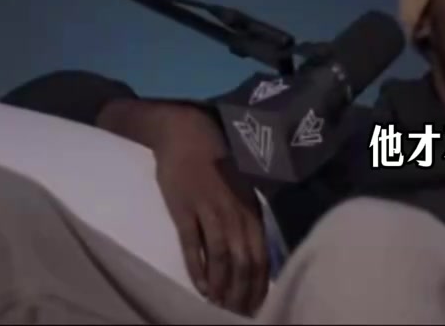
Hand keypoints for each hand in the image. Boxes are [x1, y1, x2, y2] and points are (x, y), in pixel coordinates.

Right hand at [151, 107, 269, 314]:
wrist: (187, 136)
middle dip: (242, 293)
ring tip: (218, 307)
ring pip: (221, 257)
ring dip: (221, 287)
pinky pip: (192, 246)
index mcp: (251, 210)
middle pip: (244, 262)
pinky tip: (200, 288)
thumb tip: (255, 259)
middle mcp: (235, 213)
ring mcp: (209, 211)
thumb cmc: (216, 166)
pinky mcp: (184, 210)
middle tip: (237, 314)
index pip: (261, 256)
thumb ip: (248, 221)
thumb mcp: (241, 193)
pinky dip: (197, 270)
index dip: (259, 285)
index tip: (256, 307)